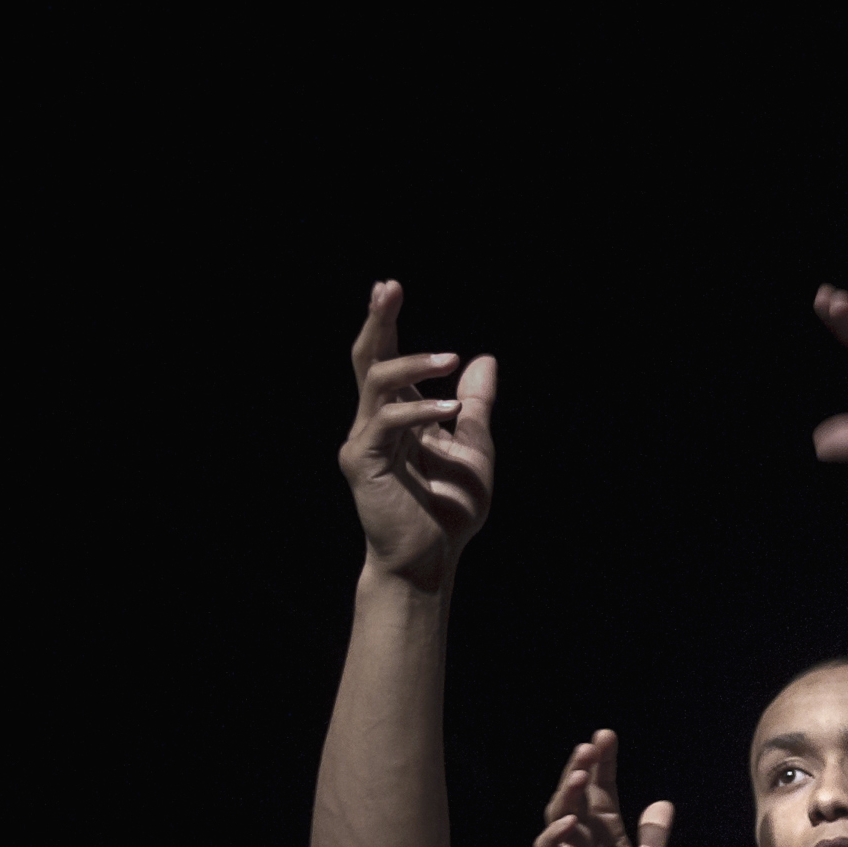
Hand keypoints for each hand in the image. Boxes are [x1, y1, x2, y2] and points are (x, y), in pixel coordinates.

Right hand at [339, 281, 496, 588]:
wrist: (430, 559)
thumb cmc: (448, 511)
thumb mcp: (473, 448)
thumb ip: (475, 405)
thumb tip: (483, 359)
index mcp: (397, 417)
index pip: (385, 360)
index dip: (385, 323)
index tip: (389, 287)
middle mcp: (373, 423)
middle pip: (367, 359)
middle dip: (377, 321)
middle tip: (388, 287)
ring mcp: (364, 441)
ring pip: (377, 383)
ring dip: (413, 364)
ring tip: (450, 358)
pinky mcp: (364, 463)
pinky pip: (387, 423)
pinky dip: (420, 410)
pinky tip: (451, 409)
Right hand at [533, 730, 672, 846]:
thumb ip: (655, 835)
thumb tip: (663, 802)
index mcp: (605, 833)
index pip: (600, 791)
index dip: (602, 765)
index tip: (605, 736)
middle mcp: (582, 839)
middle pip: (576, 797)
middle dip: (580, 769)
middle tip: (590, 745)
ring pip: (558, 816)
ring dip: (567, 794)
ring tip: (578, 772)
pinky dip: (555, 837)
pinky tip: (568, 822)